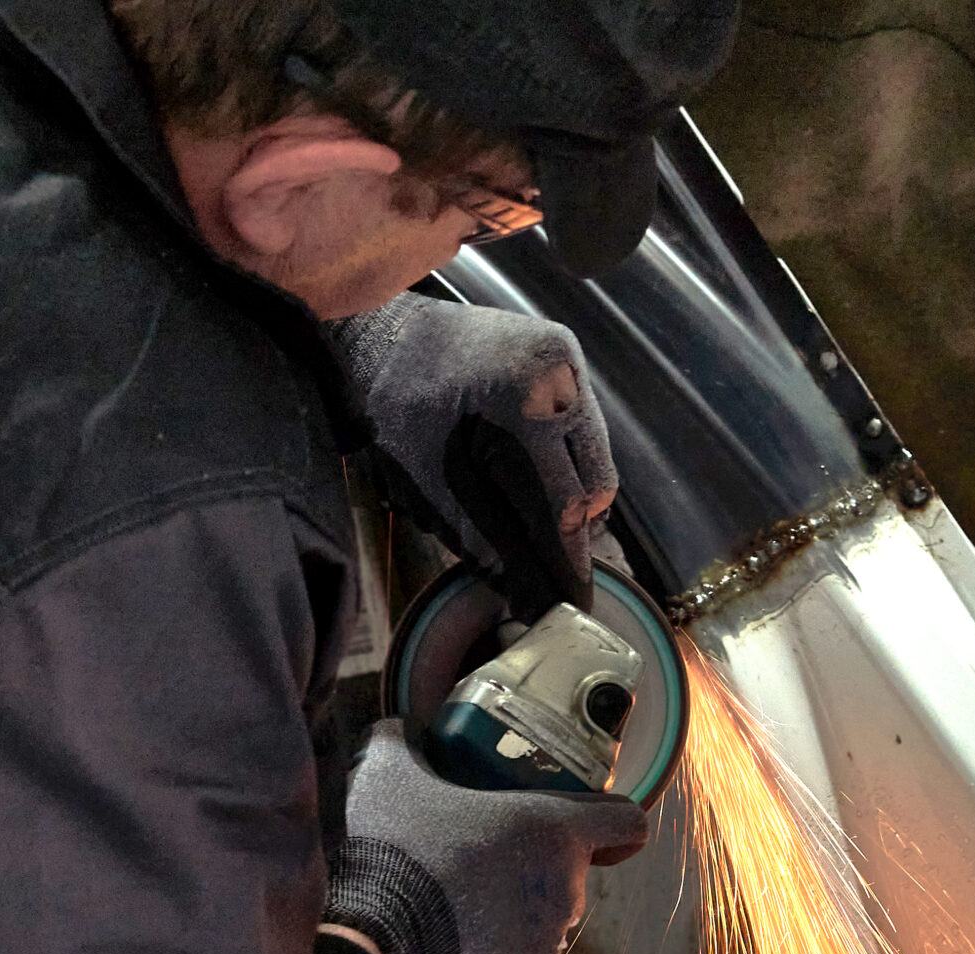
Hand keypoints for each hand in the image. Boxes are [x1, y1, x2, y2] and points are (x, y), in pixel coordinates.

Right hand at [325, 720, 648, 953]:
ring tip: (445, 915)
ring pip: (540, 930)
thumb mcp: (385, 778)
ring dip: (507, 921)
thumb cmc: (387, 857)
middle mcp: (567, 895)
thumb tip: (397, 732)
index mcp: (552, 833)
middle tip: (472, 865)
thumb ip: (400, 743)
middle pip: (568, 877)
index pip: (626, 823)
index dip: (612, 822)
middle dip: (529, 871)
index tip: (587, 826)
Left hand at [332, 294, 615, 595]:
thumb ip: (484, 542)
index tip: (574, 605)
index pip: (564, 504)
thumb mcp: (427, 482)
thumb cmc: (389, 403)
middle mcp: (561, 373)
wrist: (377, 327)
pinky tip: (528, 470)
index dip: (567, 562)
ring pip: (597, 461)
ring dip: (569, 496)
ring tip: (527, 512)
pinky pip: (585, 430)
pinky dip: (564, 462)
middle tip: (540, 563)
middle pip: (594, 487)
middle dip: (568, 530)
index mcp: (525, 400)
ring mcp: (569, 358)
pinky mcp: (566, 354)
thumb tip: (527, 599)